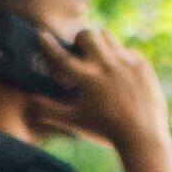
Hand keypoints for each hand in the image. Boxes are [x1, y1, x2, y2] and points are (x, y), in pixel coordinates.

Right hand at [28, 22, 171, 153]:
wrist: (143, 137)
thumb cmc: (105, 131)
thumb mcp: (74, 121)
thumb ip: (49, 110)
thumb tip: (29, 101)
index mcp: (86, 78)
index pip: (61, 56)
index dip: (48, 44)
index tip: (42, 35)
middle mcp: (106, 65)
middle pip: (87, 35)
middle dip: (79, 40)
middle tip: (80, 52)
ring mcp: (126, 63)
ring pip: (107, 36)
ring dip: (99, 42)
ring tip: (99, 57)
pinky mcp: (143, 66)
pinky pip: (129, 50)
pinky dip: (121, 55)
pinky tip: (121, 70)